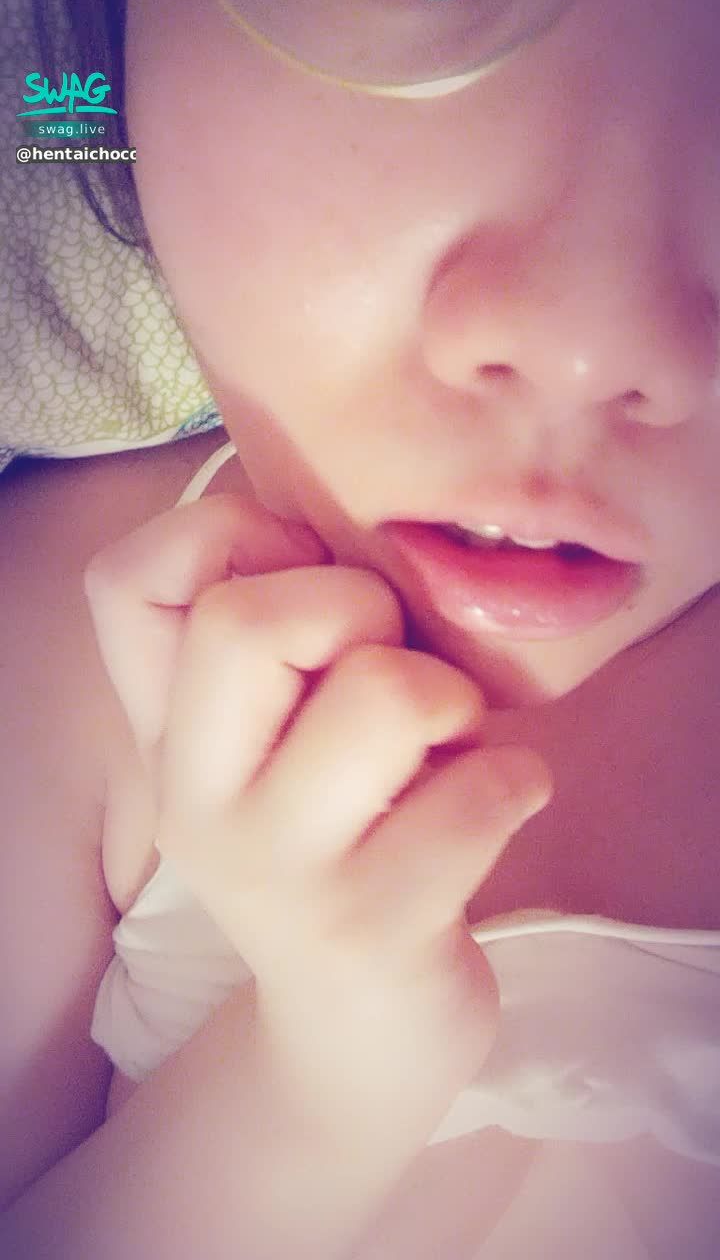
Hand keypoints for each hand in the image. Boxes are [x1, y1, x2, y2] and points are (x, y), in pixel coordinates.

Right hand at [85, 493, 551, 1150]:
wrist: (355, 1035)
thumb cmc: (338, 845)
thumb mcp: (275, 748)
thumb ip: (279, 640)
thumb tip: (334, 520)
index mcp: (167, 736)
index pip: (125, 581)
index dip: (228, 531)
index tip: (306, 572)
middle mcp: (197, 799)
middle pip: (246, 621)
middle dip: (361, 607)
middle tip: (396, 667)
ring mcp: (279, 871)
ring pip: (385, 692)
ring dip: (454, 699)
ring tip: (452, 743)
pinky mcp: (374, 928)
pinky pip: (479, 790)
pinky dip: (515, 778)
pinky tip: (499, 803)